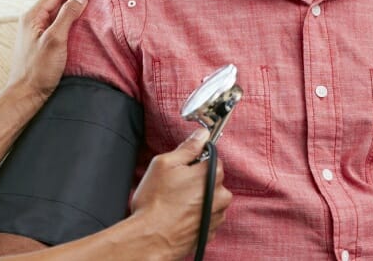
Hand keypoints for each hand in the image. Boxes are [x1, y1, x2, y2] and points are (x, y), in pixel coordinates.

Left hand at [5, 0, 91, 100]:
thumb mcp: (55, 41)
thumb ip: (67, 16)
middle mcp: (34, 20)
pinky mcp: (44, 42)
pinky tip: (85, 18)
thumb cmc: (38, 71)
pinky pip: (60, 22)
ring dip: (76, 0)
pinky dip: (74, 15)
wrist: (25, 97)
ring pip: (60, 9)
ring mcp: (38, 31)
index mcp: (33, 15)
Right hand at [129, 129, 232, 257]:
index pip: (212, 158)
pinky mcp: (211, 231)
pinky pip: (206, 216)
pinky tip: (179, 216)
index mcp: (211, 174)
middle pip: (212, 179)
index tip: (183, 166)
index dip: (195, 160)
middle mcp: (221, 195)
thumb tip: (202, 134)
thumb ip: (187, 147)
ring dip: (197, 199)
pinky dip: (196, 215)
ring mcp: (217, 215)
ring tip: (175, 204)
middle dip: (196, 180)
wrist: (152, 238)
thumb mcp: (165, 164)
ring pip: (210, 198)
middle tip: (174, 186)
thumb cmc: (155, 202)